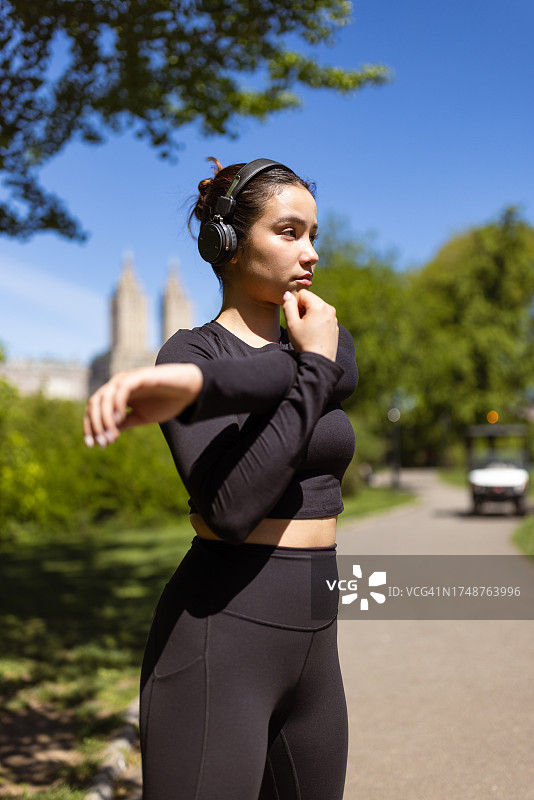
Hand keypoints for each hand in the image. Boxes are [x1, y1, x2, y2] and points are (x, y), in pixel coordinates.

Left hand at [83, 363, 202, 447]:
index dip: (89, 426)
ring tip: (111, 437)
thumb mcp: (142, 417)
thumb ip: (124, 423)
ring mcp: (128, 379)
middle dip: (95, 425)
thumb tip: (106, 436)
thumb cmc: (166, 402)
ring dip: (104, 419)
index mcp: (116, 394)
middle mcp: (118, 385)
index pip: (94, 409)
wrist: (188, 391)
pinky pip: (121, 389)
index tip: (92, 445)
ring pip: (104, 397)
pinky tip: (119, 419)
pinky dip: (117, 405)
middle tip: (102, 443)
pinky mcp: (139, 376)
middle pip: (95, 403)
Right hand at [282, 289, 338, 361]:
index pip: (302, 294)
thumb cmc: (304, 342)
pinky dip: (316, 321)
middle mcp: (329, 308)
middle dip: (302, 309)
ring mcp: (333, 317)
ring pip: (316, 308)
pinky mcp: (335, 325)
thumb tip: (288, 294)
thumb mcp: (292, 324)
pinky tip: (313, 334)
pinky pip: (322, 317)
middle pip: (310, 300)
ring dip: (308, 315)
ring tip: (306, 330)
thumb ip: (288, 305)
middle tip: (299, 325)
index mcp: (319, 305)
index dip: (294, 304)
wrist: (320, 361)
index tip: (294, 318)